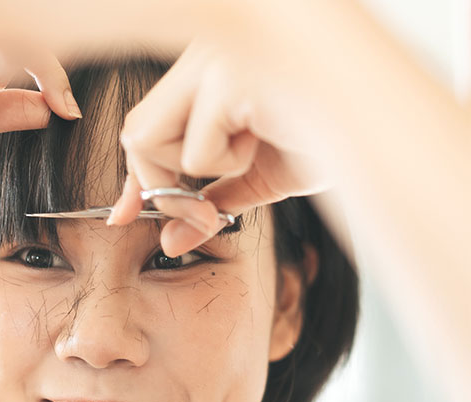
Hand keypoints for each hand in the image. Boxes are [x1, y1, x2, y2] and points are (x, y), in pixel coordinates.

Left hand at [113, 32, 332, 256]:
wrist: (385, 128)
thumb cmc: (327, 138)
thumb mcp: (258, 175)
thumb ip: (210, 203)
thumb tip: (169, 243)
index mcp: (207, 65)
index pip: (145, 123)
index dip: (133, 176)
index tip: (124, 216)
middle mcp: (202, 48)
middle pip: (134, 130)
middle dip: (158, 182)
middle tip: (205, 210)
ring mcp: (211, 56)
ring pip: (147, 138)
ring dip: (195, 168)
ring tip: (252, 148)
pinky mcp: (228, 74)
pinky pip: (192, 148)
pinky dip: (226, 162)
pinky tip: (268, 134)